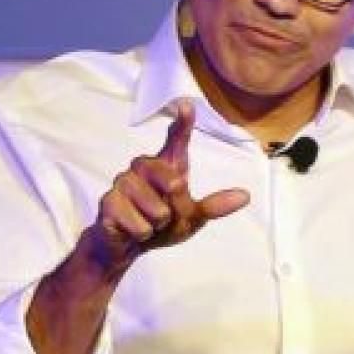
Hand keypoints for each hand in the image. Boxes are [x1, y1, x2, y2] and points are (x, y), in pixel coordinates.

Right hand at [84, 100, 249, 276]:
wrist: (126, 248)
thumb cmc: (159, 226)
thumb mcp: (192, 219)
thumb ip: (214, 206)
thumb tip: (245, 196)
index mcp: (166, 166)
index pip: (176, 141)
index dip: (182, 124)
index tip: (187, 105)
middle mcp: (143, 167)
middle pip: (173, 183)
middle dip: (175, 208)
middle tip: (163, 217)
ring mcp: (123, 182)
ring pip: (157, 210)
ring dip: (157, 225)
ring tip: (146, 222)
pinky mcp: (108, 202)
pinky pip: (139, 225)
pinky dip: (142, 234)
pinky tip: (131, 230)